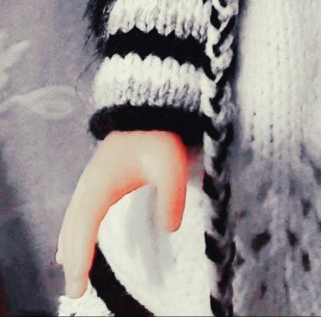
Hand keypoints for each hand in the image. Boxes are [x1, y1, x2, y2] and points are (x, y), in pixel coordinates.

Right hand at [56, 131, 188, 299]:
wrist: (149, 112)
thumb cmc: (158, 137)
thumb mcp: (170, 164)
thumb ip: (171, 196)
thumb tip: (169, 228)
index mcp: (102, 181)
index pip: (86, 222)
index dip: (81, 250)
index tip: (78, 277)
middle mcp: (89, 184)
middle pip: (74, 227)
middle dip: (73, 258)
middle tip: (75, 291)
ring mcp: (90, 182)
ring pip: (72, 221)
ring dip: (70, 249)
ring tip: (71, 277)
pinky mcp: (96, 183)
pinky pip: (77, 215)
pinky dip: (70, 236)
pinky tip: (67, 250)